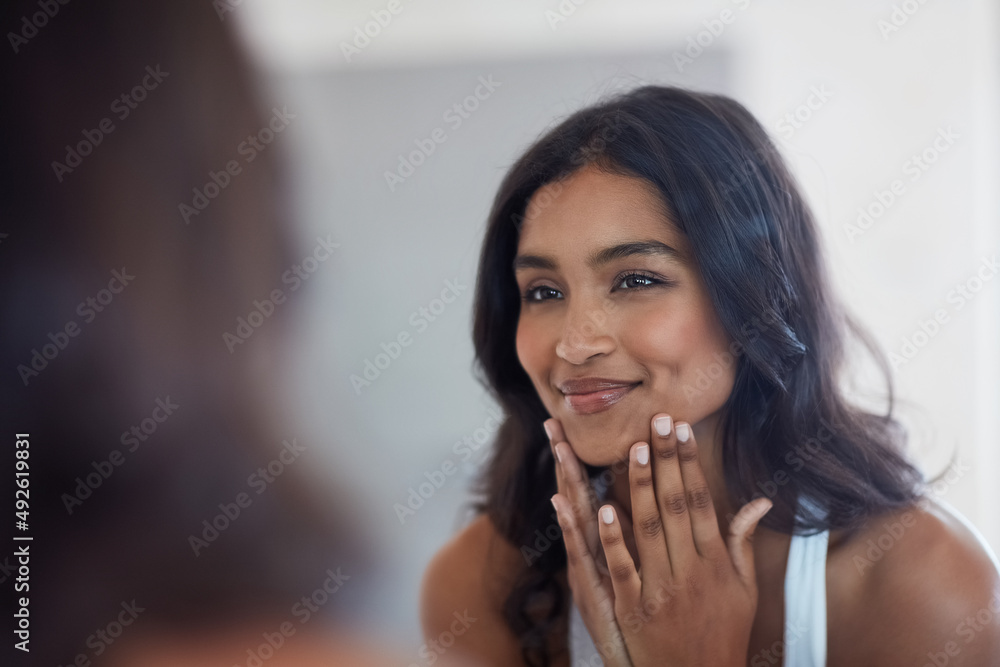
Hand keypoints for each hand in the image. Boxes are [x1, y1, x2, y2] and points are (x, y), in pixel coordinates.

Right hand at [545, 418, 635, 666]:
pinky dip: (582, 532)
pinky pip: (589, 556)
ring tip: (560, 449)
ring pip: (579, 520)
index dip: (576, 462)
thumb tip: (618, 507)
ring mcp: (590, 573)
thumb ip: (629, 542)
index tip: (563, 427)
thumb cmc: (638, 628)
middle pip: (576, 499)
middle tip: (552, 423)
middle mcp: (589, 557)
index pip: (588, 494)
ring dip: (570, 483)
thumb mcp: (628, 582)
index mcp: (600, 548)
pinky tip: (576, 504)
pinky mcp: (596, 594)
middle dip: (566, 461)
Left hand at [547, 414, 772, 666]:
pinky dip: (613, 539)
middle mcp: (692, 572)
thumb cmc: (724, 633)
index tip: (681, 430)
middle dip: (666, 461)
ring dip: (642, 488)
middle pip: (676, 507)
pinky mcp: (634, 611)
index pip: (701, 502)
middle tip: (657, 420)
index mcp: (717, 562)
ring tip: (636, 449)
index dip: (690, 464)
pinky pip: (623, 569)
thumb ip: (742, 542)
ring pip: (650, 531)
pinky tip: (604, 508)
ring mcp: (662, 591)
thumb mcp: (745, 590)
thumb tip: (759, 502)